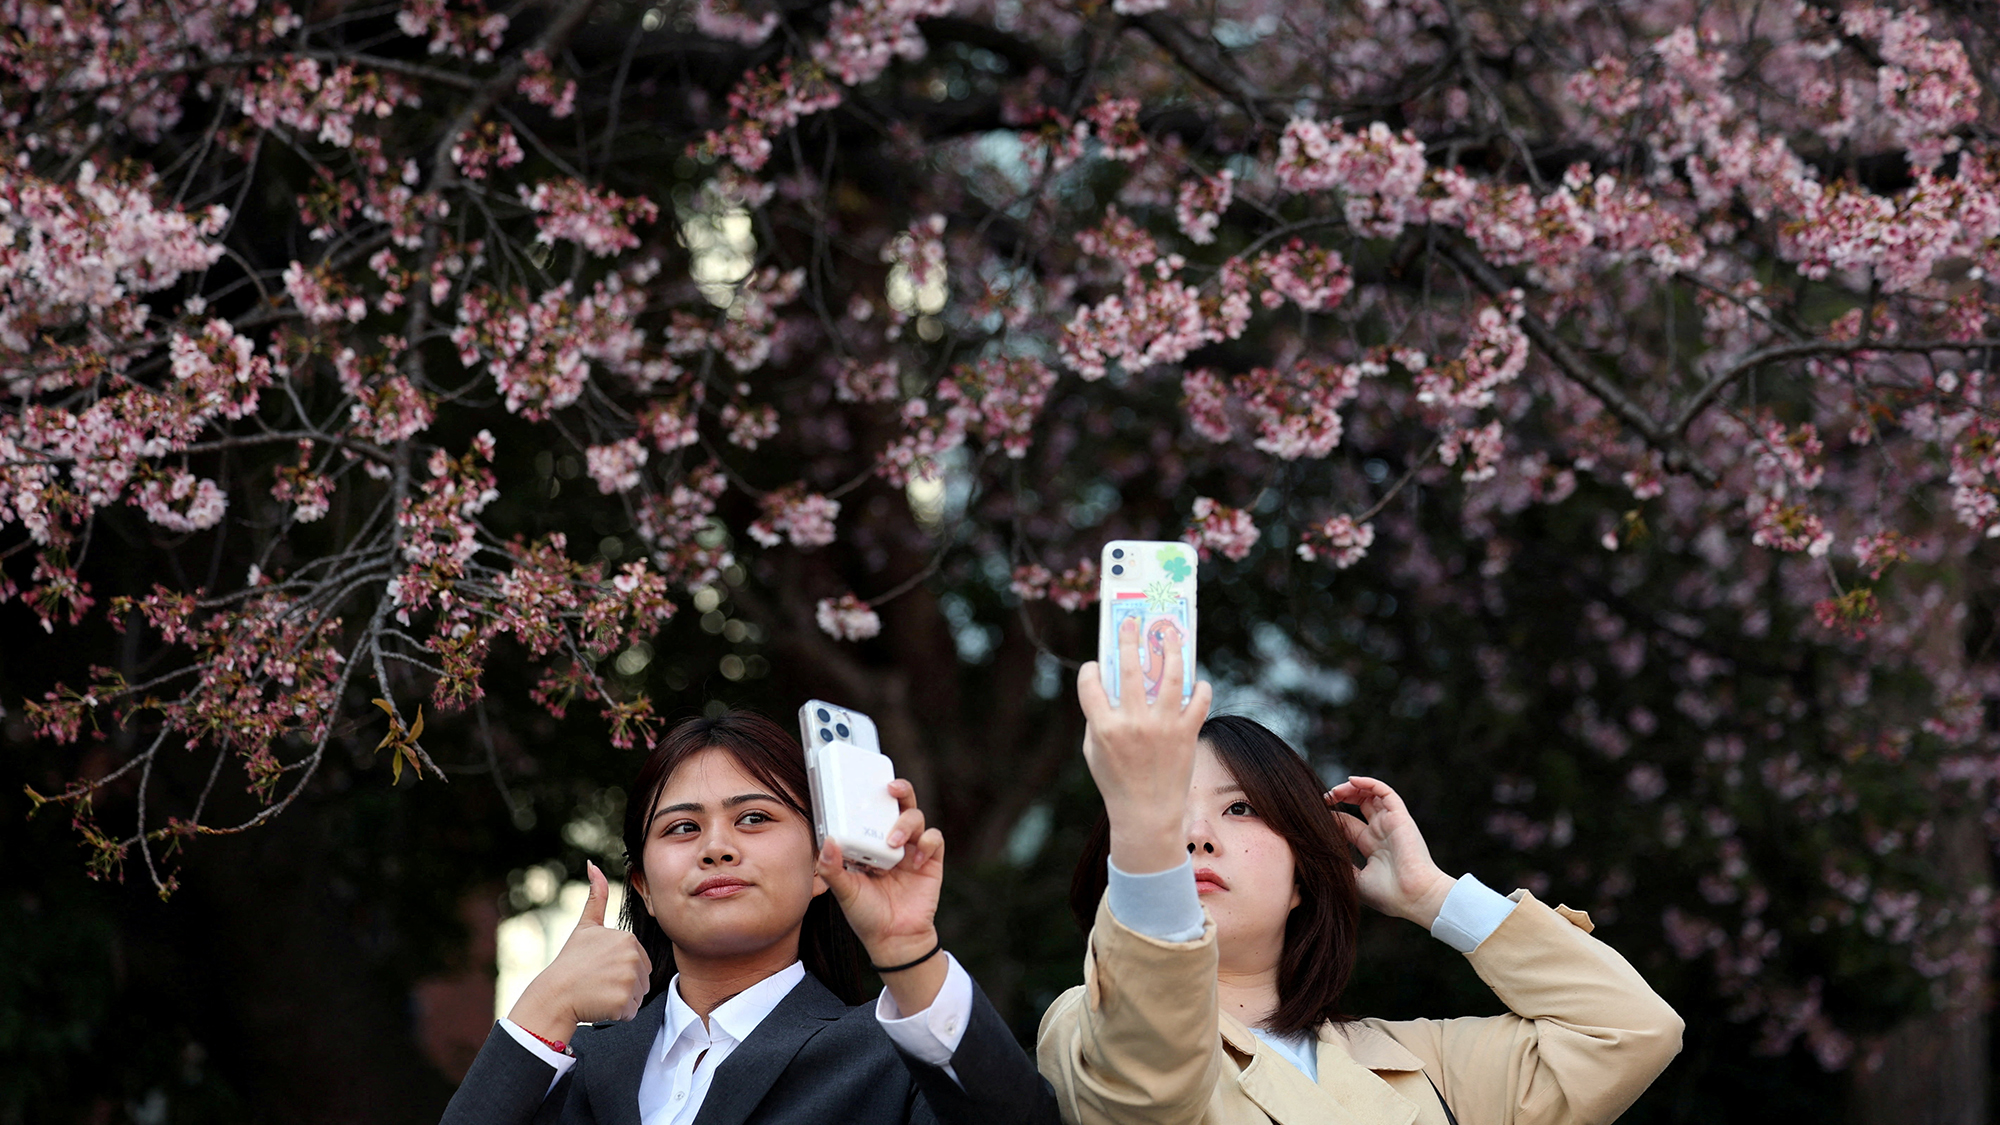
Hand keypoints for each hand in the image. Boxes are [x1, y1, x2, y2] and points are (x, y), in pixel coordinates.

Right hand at [507, 861, 652, 1043]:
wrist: (554, 994)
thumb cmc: (571, 962)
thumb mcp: (586, 927)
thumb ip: (596, 896)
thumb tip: (593, 864)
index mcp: (628, 938)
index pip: (639, 962)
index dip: (619, 969)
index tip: (599, 968)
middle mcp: (632, 956)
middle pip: (642, 979)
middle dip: (623, 985)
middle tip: (598, 981)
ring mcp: (629, 979)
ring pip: (638, 996)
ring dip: (621, 999)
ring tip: (599, 992)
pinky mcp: (625, 1001)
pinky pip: (631, 1012)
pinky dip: (618, 1014)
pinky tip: (600, 1005)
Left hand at [819, 779, 947, 1012]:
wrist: (894, 941)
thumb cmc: (866, 915)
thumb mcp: (844, 892)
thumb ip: (833, 868)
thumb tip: (827, 841)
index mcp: (869, 843)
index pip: (871, 811)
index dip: (869, 796)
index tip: (860, 785)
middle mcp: (892, 841)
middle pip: (899, 804)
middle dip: (898, 790)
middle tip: (890, 788)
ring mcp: (913, 850)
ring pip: (916, 817)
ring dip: (906, 823)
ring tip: (895, 841)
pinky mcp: (931, 861)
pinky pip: (935, 839)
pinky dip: (927, 842)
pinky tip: (915, 858)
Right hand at [1077, 615, 1212, 874]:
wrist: (1148, 815)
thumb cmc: (1117, 782)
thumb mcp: (1094, 752)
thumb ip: (1098, 718)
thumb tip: (1111, 682)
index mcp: (1104, 728)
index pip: (1091, 684)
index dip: (1092, 669)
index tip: (1097, 664)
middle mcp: (1133, 723)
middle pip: (1131, 668)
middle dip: (1130, 638)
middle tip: (1132, 621)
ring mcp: (1163, 727)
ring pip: (1171, 676)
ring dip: (1171, 650)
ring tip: (1170, 635)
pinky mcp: (1187, 734)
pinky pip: (1199, 701)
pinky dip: (1200, 688)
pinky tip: (1197, 681)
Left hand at [1327, 776, 1455, 927]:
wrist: (1413, 898)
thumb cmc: (1388, 895)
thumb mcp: (1355, 880)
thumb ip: (1340, 864)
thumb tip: (1317, 856)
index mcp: (1371, 847)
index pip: (1348, 825)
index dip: (1332, 818)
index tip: (1313, 817)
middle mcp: (1381, 832)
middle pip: (1359, 805)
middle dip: (1341, 798)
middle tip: (1323, 799)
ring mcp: (1391, 823)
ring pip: (1371, 795)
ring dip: (1351, 788)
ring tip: (1334, 791)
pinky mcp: (1400, 817)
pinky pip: (1385, 792)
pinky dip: (1369, 783)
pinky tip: (1351, 781)